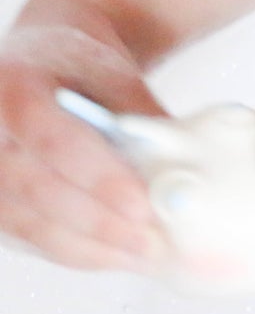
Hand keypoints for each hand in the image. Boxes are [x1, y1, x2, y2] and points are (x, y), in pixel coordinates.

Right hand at [0, 25, 164, 270]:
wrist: (40, 58)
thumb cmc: (79, 63)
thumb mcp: (112, 71)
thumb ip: (138, 115)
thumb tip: (180, 169)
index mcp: (12, 86)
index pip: (51, 139)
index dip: (97, 177)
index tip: (142, 206)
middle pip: (37, 190)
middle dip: (100, 223)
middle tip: (154, 242)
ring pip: (30, 223)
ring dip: (91, 247)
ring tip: (146, 256)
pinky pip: (29, 236)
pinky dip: (77, 251)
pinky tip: (119, 255)